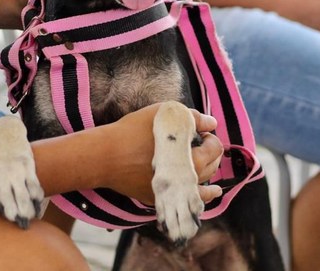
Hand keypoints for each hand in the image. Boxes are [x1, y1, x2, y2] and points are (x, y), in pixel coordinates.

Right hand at [101, 104, 223, 204]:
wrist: (105, 156)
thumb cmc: (132, 132)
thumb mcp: (163, 115)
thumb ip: (191, 118)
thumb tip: (212, 124)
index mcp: (192, 159)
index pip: (214, 149)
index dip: (211, 139)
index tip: (202, 133)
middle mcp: (185, 180)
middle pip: (210, 169)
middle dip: (211, 157)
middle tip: (203, 148)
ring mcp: (171, 192)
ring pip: (198, 192)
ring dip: (208, 186)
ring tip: (215, 189)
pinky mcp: (156, 199)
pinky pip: (178, 204)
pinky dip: (190, 203)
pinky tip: (192, 201)